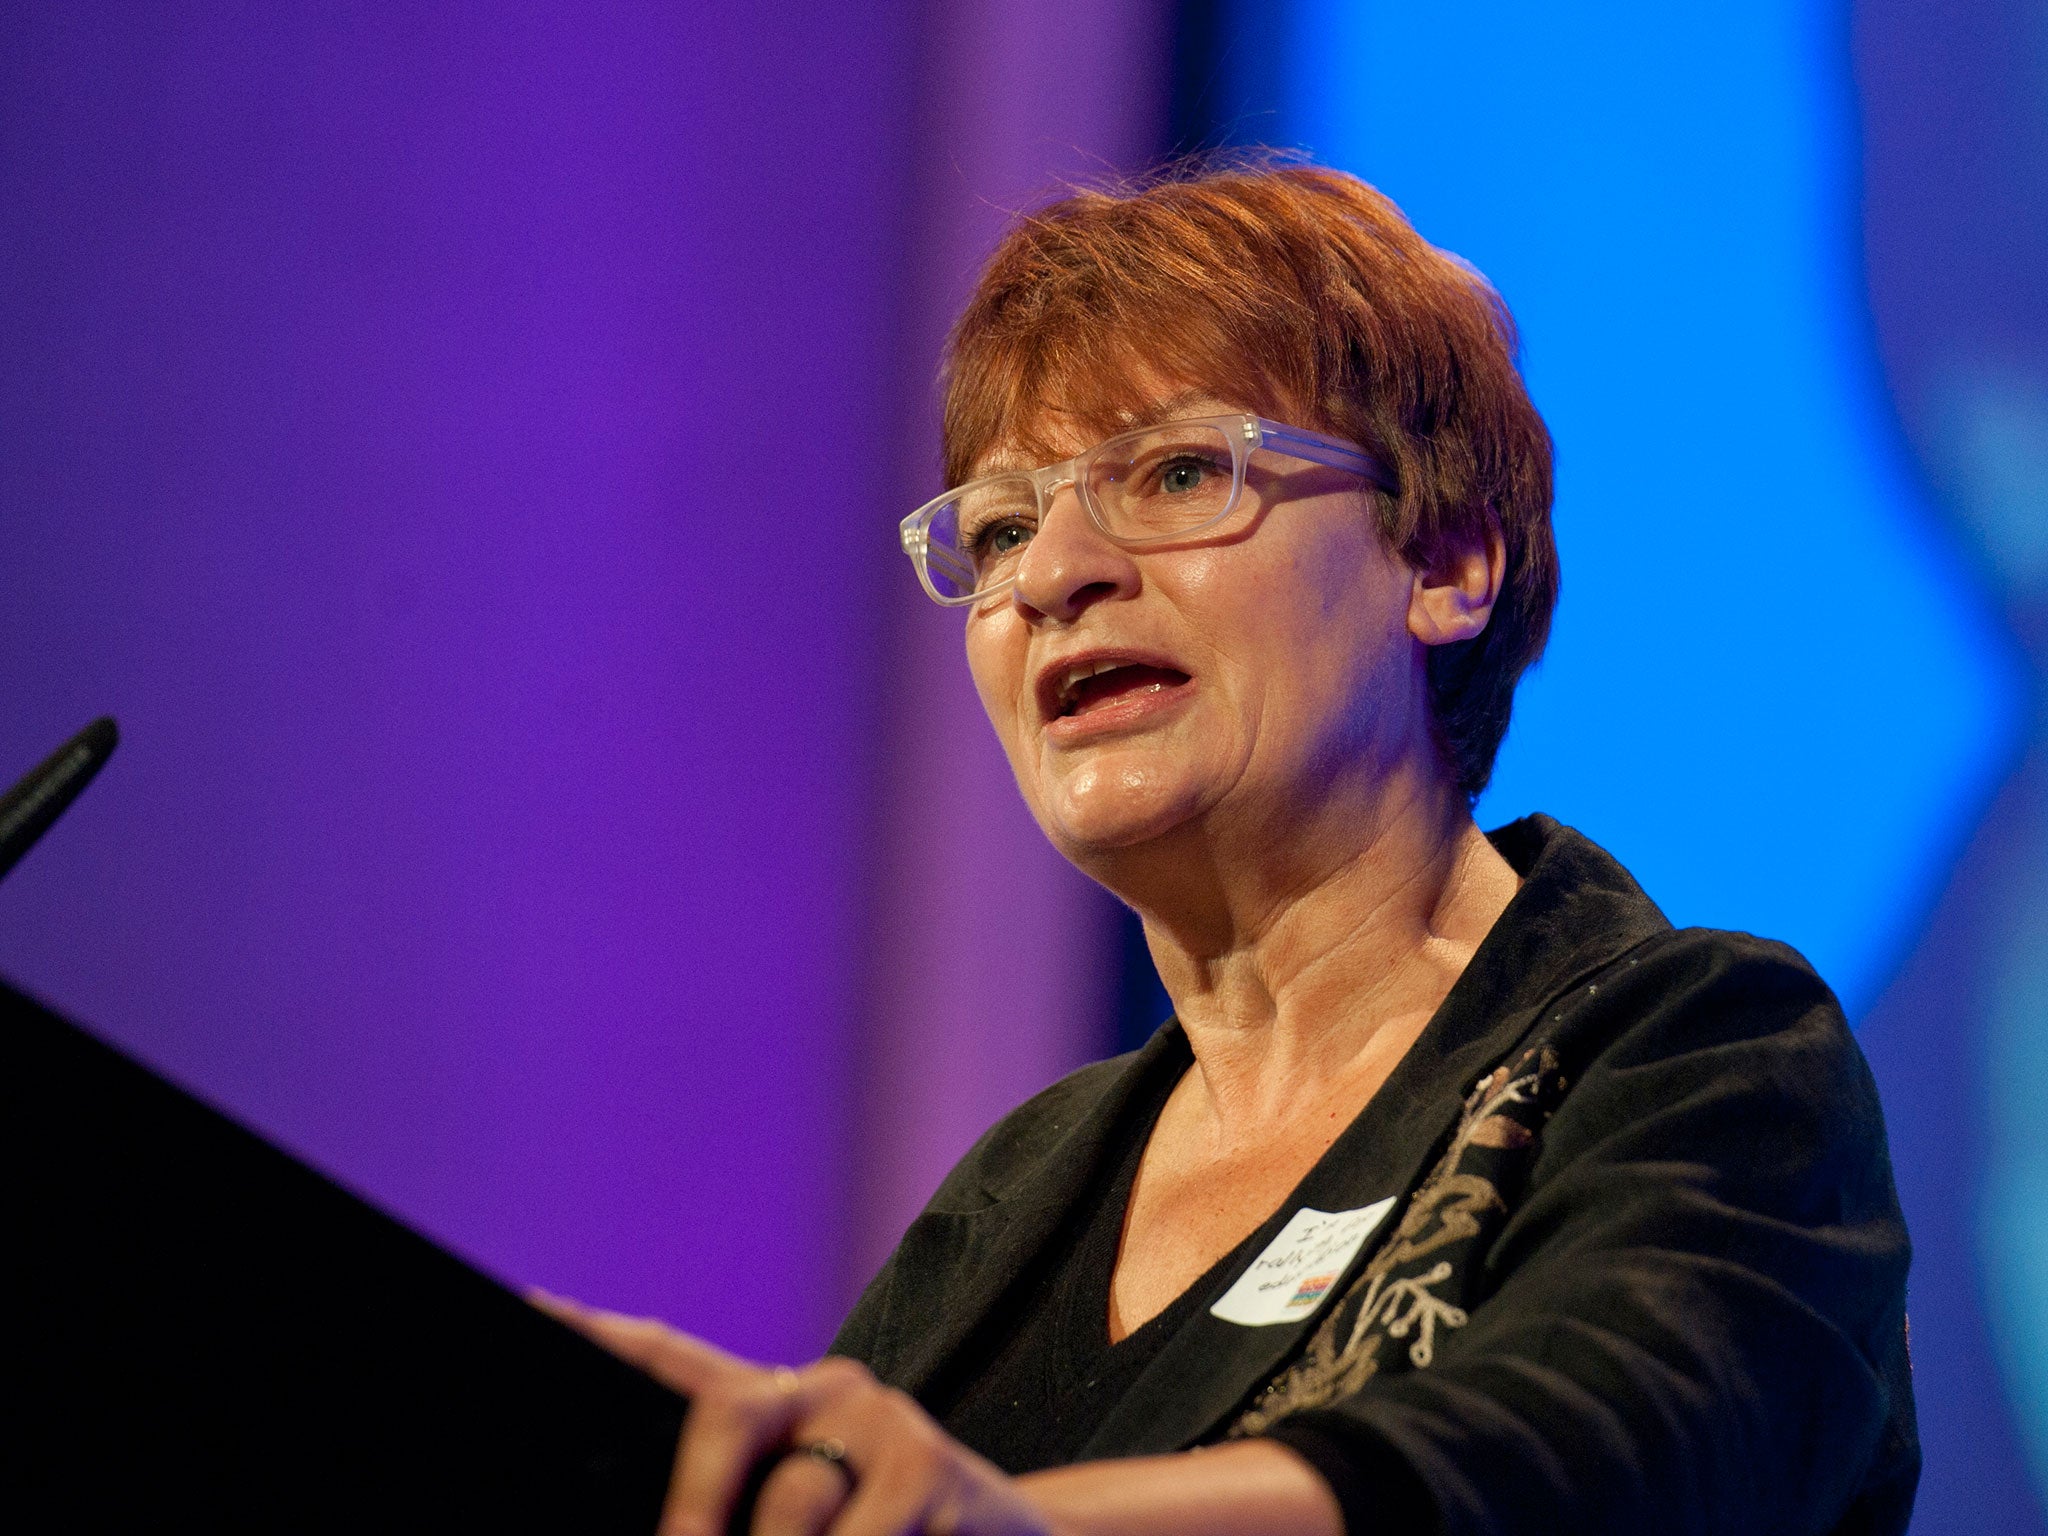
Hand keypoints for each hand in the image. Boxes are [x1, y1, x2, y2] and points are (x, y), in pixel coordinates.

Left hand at [534, 1292, 1056, 1535]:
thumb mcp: (796, 1520)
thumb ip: (729, 1503)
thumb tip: (684, 1527)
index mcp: (772, 1405)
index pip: (669, 1357)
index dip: (595, 1331)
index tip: (523, 1301)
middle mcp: (819, 1391)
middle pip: (725, 1415)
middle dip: (691, 1500)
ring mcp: (878, 1420)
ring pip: (791, 1503)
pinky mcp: (930, 1465)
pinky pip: (861, 1535)